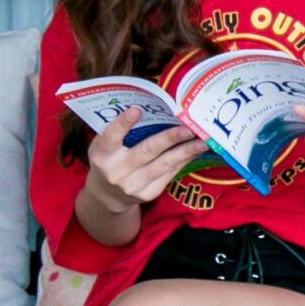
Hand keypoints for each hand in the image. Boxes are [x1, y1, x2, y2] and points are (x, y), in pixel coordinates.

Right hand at [83, 107, 209, 211]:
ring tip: (202, 142)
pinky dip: (183, 161)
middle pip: (146, 151)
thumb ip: (120, 131)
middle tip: (188, 128)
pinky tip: (194, 152)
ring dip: (185, 151)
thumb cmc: (109, 160)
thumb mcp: (105, 145)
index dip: (123, 124)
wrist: (107, 196)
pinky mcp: (147, 194)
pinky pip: (169, 174)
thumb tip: (155, 109)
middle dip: (169, 139)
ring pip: (163, 165)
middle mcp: (116, 171)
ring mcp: (132, 185)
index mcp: (102, 154)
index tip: (136, 110)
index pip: (111, 137)